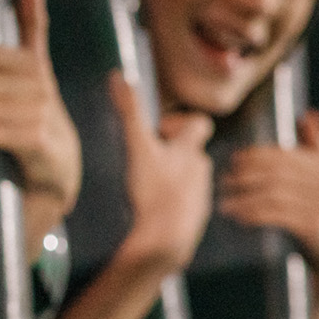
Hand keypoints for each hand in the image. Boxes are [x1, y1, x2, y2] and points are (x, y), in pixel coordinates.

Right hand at [108, 71, 213, 273]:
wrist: (165, 242)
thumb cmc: (153, 192)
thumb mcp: (137, 147)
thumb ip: (130, 112)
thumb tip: (119, 76)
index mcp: (188, 151)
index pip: (199, 124)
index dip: (180, 122)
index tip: (157, 131)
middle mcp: (199, 172)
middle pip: (190, 152)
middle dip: (169, 153)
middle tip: (143, 159)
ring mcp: (198, 197)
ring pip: (187, 179)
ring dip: (170, 178)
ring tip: (143, 186)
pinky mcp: (192, 220)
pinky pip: (183, 204)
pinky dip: (170, 203)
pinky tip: (149, 209)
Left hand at [217, 110, 318, 317]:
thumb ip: (315, 144)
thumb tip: (310, 113)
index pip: (280, 155)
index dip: (253, 157)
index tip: (233, 162)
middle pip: (274, 173)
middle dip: (244, 176)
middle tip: (223, 182)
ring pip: (272, 195)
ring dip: (243, 198)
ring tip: (224, 203)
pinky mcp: (314, 225)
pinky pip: (276, 215)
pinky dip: (253, 214)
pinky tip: (239, 216)